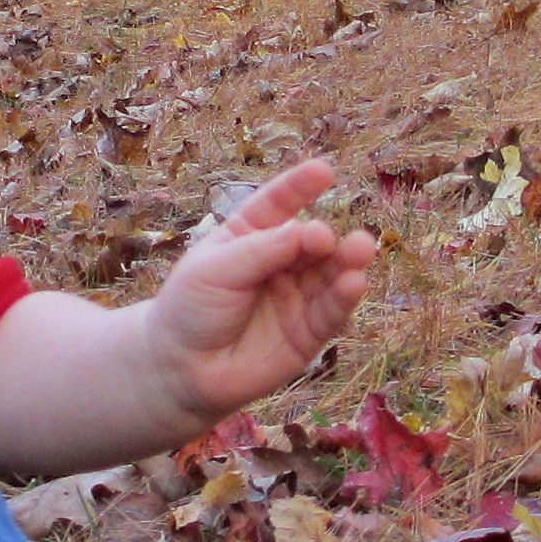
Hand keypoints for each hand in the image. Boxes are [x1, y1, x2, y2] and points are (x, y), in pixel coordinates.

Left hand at [143, 158, 377, 432]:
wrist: (180, 371)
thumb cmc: (190, 309)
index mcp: (250, 236)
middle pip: (311, 241)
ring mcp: (297, 297)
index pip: (278, 205)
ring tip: (360, 250)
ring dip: (348, 261)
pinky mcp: (309, 333)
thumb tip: (307, 231)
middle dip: (325, 236)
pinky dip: (345, 297)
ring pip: (330, 274)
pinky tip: (354, 283)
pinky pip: (332, 312)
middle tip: (325, 238)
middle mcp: (279, 263)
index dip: (300, 188)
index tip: (324, 171)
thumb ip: (262, 250)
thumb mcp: (216, 269)